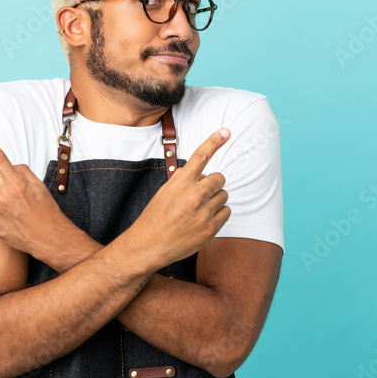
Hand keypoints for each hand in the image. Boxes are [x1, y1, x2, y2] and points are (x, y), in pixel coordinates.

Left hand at [0, 130, 71, 260]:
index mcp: (16, 184)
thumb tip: (9, 166)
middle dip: (5, 180)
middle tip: (20, 193)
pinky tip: (11, 217)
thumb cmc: (46, 211)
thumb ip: (22, 171)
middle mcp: (2, 197)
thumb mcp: (39, 186)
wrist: (49, 239)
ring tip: (18, 209)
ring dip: (1, 196)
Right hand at [124, 128, 231, 269]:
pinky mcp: (211, 228)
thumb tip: (204, 175)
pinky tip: (204, 219)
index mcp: (180, 183)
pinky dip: (218, 213)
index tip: (226, 131)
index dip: (215, 141)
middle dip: (213, 183)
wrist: (149, 246)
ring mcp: (204, 213)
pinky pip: (227, 211)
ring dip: (215, 199)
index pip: (201, 156)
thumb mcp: (165, 192)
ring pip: (224, 195)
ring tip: (199, 209)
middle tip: (202, 192)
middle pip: (219, 178)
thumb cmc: (155, 217)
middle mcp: (194, 195)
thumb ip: (184, 180)